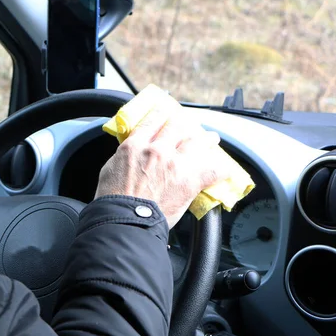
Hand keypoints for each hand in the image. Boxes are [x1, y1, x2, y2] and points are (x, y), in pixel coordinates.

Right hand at [95, 108, 226, 228]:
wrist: (124, 221)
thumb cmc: (113, 200)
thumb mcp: (111, 168)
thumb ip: (127, 155)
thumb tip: (134, 151)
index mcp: (135, 145)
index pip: (152, 121)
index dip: (161, 115)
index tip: (166, 114)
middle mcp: (157, 150)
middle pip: (177, 127)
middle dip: (184, 125)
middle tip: (188, 127)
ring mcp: (176, 165)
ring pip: (197, 143)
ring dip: (206, 140)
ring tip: (212, 139)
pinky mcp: (190, 182)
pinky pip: (212, 171)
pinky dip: (220, 169)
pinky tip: (224, 168)